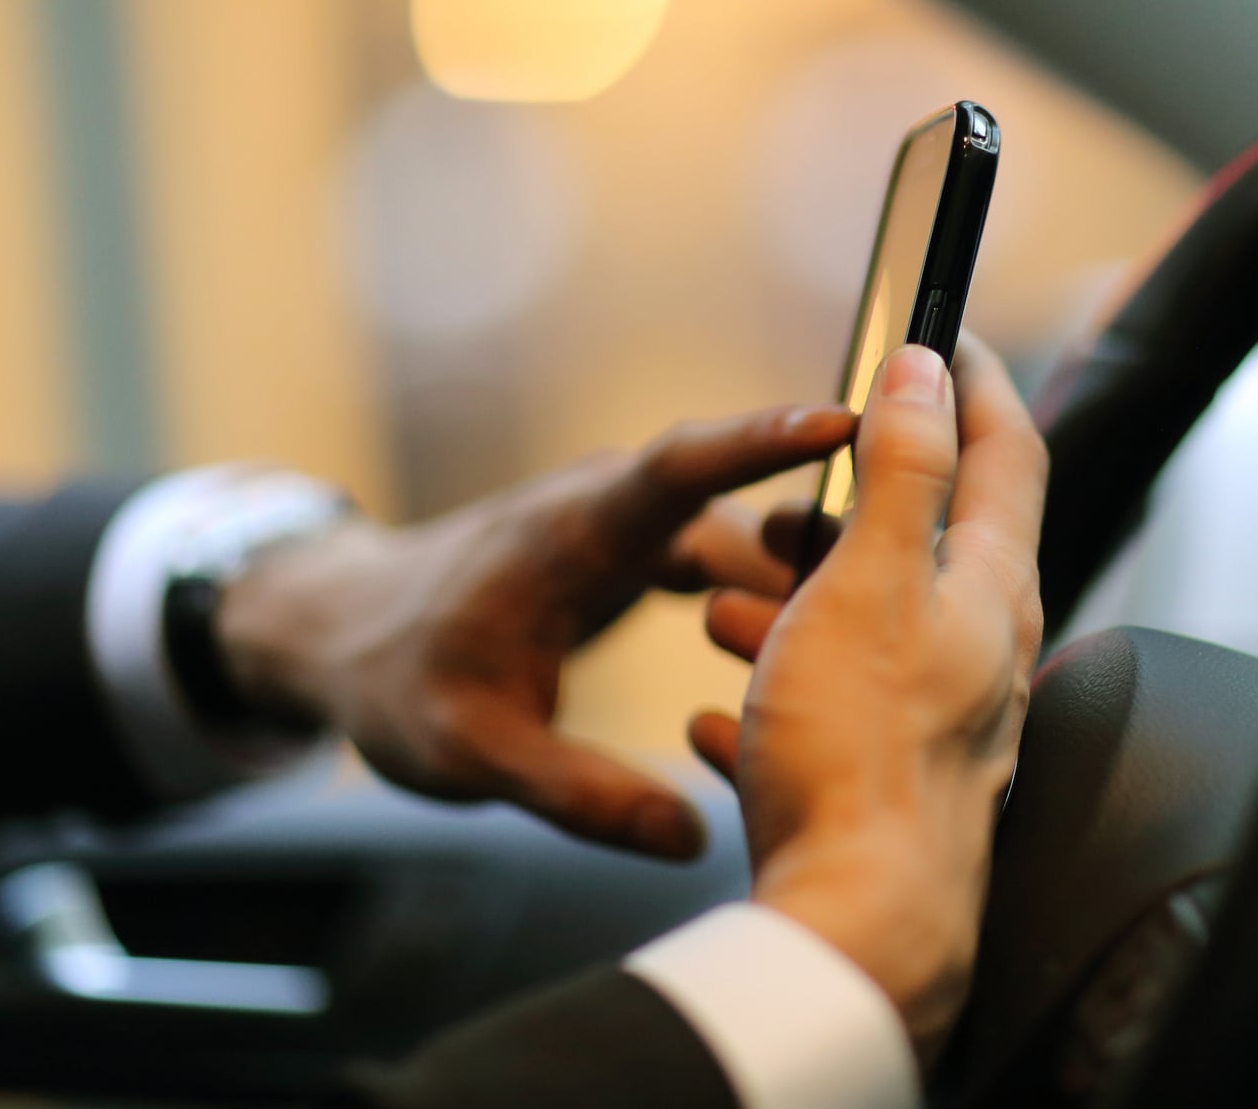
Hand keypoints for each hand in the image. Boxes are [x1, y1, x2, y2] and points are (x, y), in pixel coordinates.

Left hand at [215, 403, 854, 859]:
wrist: (348, 635)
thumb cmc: (400, 682)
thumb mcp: (472, 753)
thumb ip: (575, 794)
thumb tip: (686, 834)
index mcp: (571, 534)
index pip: (680, 467)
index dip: (763, 443)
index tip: (845, 424)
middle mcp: (608, 510)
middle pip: (736, 499)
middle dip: (821, 524)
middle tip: (909, 571)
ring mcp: (624, 526)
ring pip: (738, 533)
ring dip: (799, 572)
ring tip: (875, 632)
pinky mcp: (633, 552)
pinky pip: (721, 555)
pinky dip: (768, 589)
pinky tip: (817, 638)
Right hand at [688, 337, 1048, 1057]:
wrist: (855, 928)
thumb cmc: (858, 753)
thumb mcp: (872, 580)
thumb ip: (904, 469)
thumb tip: (927, 369)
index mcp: (991, 590)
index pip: (1008, 453)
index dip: (976, 380)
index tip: (944, 333)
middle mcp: (983, 654)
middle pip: (927, 546)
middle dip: (849, 508)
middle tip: (793, 503)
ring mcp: (941, 724)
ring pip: (865, 633)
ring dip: (796, 605)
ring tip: (722, 604)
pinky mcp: (890, 786)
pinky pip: (828, 719)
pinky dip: (776, 698)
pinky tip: (720, 717)